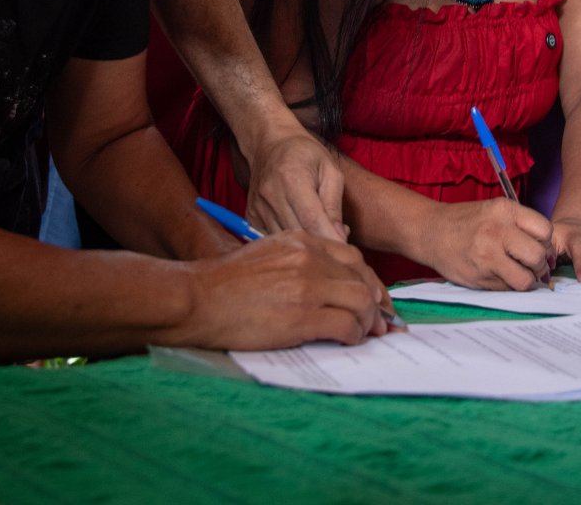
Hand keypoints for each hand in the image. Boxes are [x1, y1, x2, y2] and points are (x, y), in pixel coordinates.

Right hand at [175, 231, 389, 349]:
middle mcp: (308, 258)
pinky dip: (353, 335)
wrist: (198, 299)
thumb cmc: (227, 283)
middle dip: (377, 303)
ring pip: (361, 302)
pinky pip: (346, 325)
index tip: (376, 299)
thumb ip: (300, 259)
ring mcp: (307, 286)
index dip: (370, 281)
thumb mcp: (268, 253)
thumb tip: (329, 279)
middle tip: (382, 323)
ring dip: (369, 322)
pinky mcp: (302, 315)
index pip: (352, 257)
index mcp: (301, 240)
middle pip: (362, 278)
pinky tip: (348, 340)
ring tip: (365, 334)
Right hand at [240, 125, 349, 242]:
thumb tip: (340, 237)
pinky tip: (302, 241)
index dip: (330, 238)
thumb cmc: (305, 154)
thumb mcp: (330, 170)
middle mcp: (271, 194)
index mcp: (292, 177)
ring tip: (323, 247)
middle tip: (339, 254)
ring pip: (284, 241)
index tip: (346, 253)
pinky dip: (289, 245)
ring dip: (306, 249)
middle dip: (321, 247)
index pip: (311, 218)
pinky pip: (272, 240)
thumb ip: (334, 204)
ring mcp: (258, 207)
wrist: (269, 143)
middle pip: (298, 234)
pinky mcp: (251, 217)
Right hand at [419, 198, 553, 290]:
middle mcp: (497, 231)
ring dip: (526, 280)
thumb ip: (522, 225)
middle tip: (532, 264)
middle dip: (540, 265)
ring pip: (525, 280)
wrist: (430, 231)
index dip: (546, 242)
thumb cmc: (467, 221)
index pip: (545, 230)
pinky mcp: (480, 277)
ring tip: (517, 272)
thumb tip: (549, 254)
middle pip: (538, 256)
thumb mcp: (495, 210)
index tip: (539, 246)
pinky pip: (507, 289)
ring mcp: (487, 256)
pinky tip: (499, 275)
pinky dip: (508, 286)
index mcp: (504, 210)